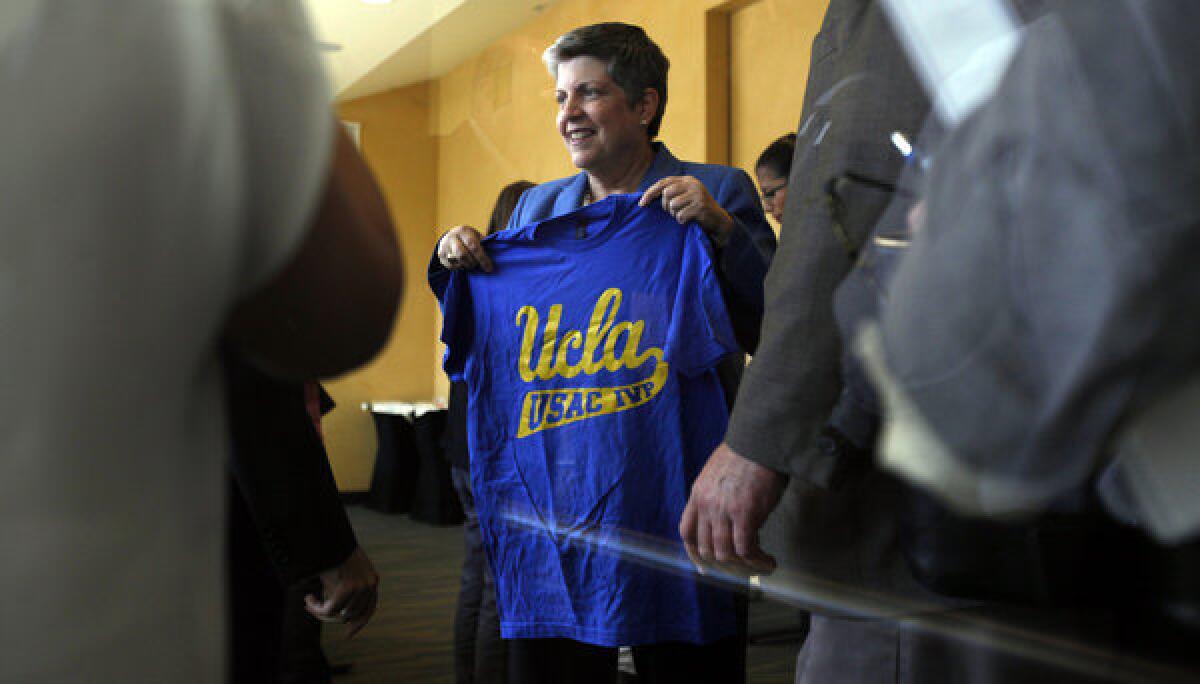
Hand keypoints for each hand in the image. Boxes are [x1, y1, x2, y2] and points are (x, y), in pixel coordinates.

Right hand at [304, 546, 379, 638]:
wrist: (327, 536)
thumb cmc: (332, 551)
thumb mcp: (346, 570)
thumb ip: (349, 588)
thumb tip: (344, 616)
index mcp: (372, 579)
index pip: (370, 609)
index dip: (358, 623)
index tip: (348, 634)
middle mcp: (370, 584)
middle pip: (352, 614)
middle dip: (333, 617)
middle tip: (315, 610)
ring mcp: (360, 586)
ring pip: (339, 614)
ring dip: (321, 612)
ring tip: (310, 601)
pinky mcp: (346, 588)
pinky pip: (329, 610)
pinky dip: (316, 608)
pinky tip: (308, 599)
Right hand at [437, 225, 492, 271]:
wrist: (450, 236)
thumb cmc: (468, 237)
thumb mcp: (476, 236)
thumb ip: (484, 243)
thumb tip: (494, 253)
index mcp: (464, 230)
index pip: (473, 246)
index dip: (482, 258)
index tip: (489, 268)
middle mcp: (452, 236)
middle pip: (463, 254)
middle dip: (473, 263)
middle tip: (478, 265)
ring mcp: (444, 245)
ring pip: (457, 261)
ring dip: (467, 265)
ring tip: (470, 264)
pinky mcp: (440, 254)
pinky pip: (452, 266)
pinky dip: (459, 267)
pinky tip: (462, 264)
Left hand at [640, 176, 734, 243]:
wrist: (719, 220)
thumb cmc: (697, 209)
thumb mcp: (685, 196)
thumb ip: (671, 193)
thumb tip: (646, 198)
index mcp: (687, 180)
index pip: (663, 182)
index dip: (650, 192)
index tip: (641, 204)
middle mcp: (693, 184)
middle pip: (666, 194)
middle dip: (666, 206)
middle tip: (674, 212)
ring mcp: (697, 194)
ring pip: (672, 205)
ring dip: (675, 214)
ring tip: (684, 215)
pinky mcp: (700, 206)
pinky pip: (681, 216)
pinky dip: (682, 221)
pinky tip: (690, 220)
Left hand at [680, 442, 786, 572]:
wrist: (760, 440)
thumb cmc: (747, 453)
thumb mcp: (719, 473)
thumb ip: (717, 496)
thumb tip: (728, 517)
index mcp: (698, 494)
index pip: (687, 532)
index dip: (695, 554)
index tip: (704, 567)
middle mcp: (706, 505)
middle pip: (706, 548)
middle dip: (724, 566)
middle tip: (742, 569)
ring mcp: (723, 510)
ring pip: (725, 554)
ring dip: (743, 567)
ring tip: (760, 566)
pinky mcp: (745, 514)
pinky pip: (746, 550)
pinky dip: (757, 561)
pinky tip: (768, 561)